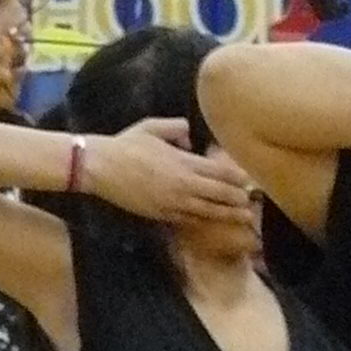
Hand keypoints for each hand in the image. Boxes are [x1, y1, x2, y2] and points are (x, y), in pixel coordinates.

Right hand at [81, 119, 257, 225]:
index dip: (239, 178)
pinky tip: (215, 223)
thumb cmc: (126, 145)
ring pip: (209, 211)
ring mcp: (174, 202)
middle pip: (221, 194)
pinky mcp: (162, 214)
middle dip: (239, 198)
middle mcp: (184, 184)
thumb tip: (189, 137)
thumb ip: (177, 128)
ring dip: (229, 214)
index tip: (251, 180)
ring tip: (246, 218)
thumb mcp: (153, 127)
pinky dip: (205, 221)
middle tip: (253, 201)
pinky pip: (190, 220)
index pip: (222, 172)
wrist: (98, 167)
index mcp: (185, 162)